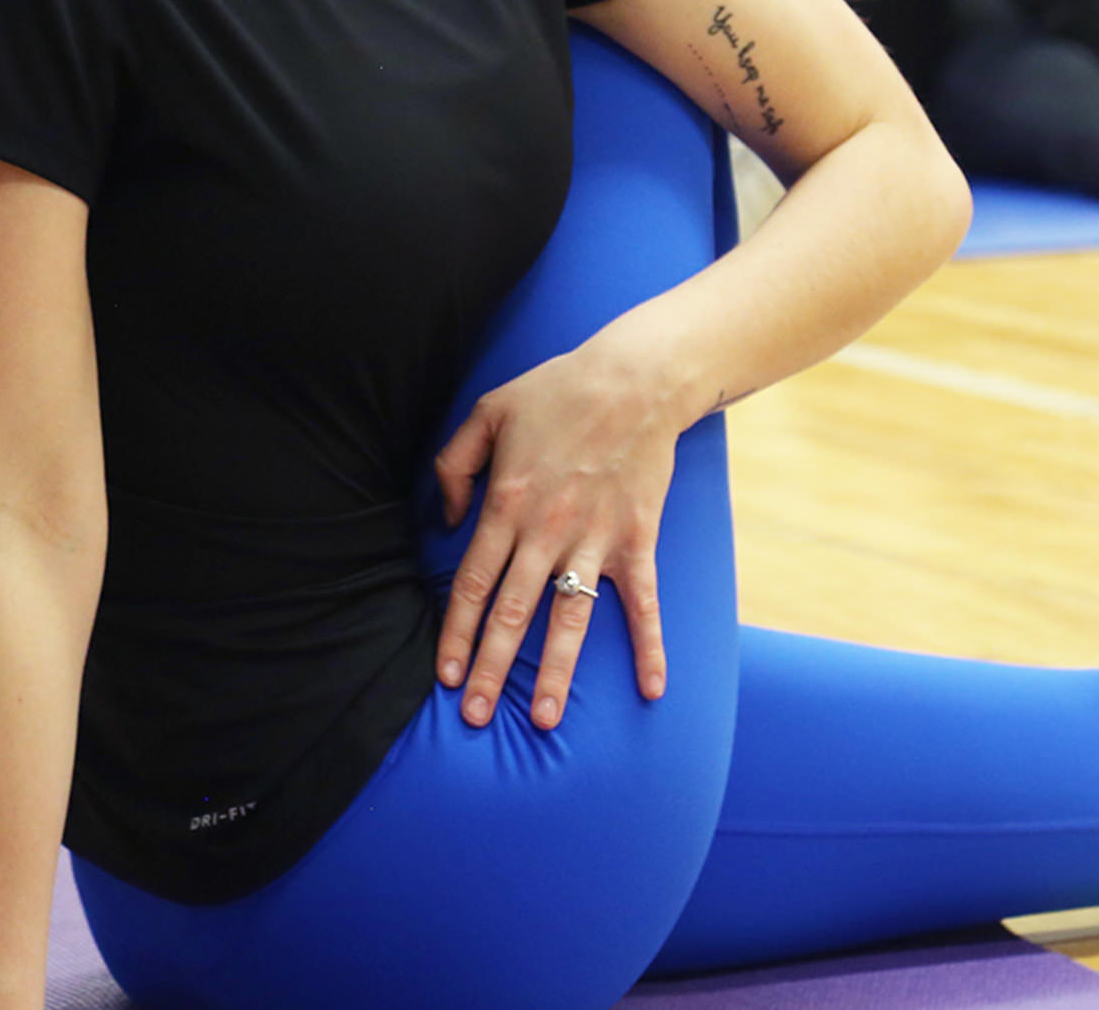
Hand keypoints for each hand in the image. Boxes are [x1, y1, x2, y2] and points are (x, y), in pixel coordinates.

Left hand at [430, 342, 678, 730]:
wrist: (636, 377)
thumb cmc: (558, 389)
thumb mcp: (487, 411)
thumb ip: (454, 465)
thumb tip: (446, 519)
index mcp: (507, 504)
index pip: (472, 584)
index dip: (456, 633)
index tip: (446, 675)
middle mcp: (548, 531)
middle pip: (512, 613)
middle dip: (492, 670)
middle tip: (475, 717)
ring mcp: (596, 540)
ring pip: (570, 618)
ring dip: (556, 672)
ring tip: (544, 720)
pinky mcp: (637, 539)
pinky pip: (644, 603)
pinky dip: (649, 646)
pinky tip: (652, 688)